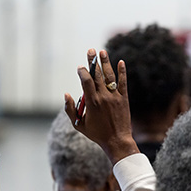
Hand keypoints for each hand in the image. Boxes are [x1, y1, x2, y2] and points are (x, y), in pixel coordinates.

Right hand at [65, 49, 138, 164]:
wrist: (117, 140)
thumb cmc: (96, 134)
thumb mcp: (78, 125)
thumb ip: (70, 109)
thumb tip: (66, 94)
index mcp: (92, 102)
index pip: (86, 81)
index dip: (82, 72)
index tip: (80, 67)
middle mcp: (103, 97)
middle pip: (97, 75)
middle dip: (93, 61)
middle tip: (90, 50)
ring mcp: (115, 97)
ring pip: (110, 76)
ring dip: (106, 63)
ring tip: (102, 52)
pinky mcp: (124, 99)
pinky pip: (123, 83)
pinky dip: (122, 72)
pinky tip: (121, 62)